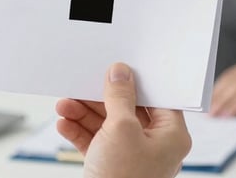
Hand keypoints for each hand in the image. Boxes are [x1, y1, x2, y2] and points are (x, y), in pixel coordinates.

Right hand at [55, 62, 191, 177]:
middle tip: (83, 84)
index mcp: (171, 136)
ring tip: (64, 104)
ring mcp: (132, 158)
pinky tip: (64, 123)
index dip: (138, 82)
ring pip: (108, 125)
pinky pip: (96, 142)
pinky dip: (79, 132)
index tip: (119, 68)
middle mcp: (154, 146)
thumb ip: (120, 97)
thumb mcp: (121, 129)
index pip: (158, 98)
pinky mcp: (111, 167)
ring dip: (84, 113)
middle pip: (127, 110)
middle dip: (100, 98)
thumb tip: (120, 73)